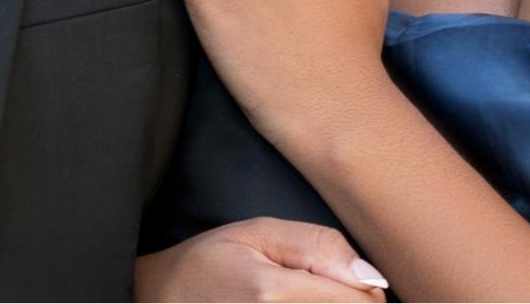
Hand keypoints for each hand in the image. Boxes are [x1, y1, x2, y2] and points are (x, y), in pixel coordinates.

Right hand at [135, 218, 389, 302]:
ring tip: (301, 299)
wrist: (156, 300)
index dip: (364, 289)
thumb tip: (372, 277)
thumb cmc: (206, 264)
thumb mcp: (257, 233)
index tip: (343, 279)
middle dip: (350, 303)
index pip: (362, 302)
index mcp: (275, 294)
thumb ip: (318, 246)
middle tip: (320, 289)